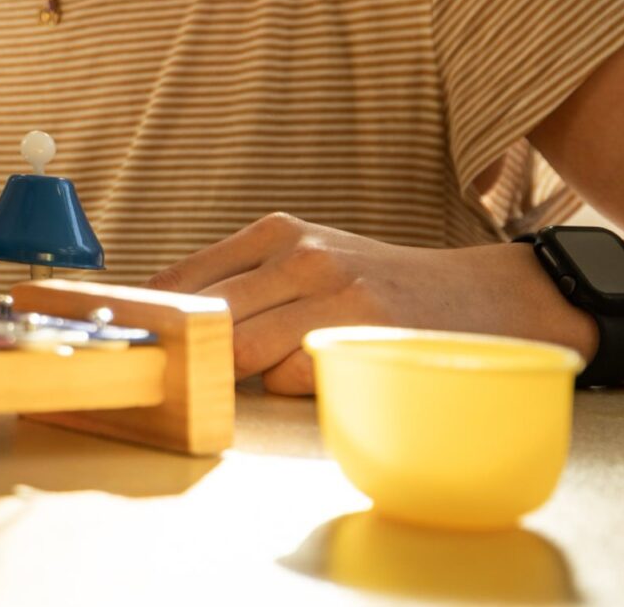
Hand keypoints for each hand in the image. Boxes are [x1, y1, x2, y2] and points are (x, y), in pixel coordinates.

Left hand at [146, 213, 596, 395]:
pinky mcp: (362, 333)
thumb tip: (161, 313)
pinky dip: (293, 390)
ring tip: (278, 371)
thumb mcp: (306, 259)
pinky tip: (322, 376)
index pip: (183, 278)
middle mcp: (299, 254)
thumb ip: (241, 281)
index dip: (155, 318)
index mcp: (274, 232)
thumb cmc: (379, 287)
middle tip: (193, 376)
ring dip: (249, 377)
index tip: (141, 345)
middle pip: (207, 319)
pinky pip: (292, 379)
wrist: (482, 297)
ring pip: (243, 352)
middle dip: (195, 354)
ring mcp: (332, 292)